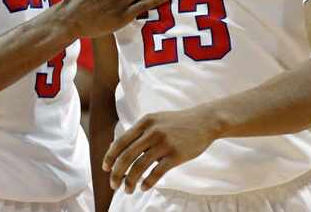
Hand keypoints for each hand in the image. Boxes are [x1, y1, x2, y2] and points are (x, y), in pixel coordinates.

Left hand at [103, 108, 220, 192]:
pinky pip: (157, 173)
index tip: (106, 168)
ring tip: (128, 190)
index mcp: (145, 122)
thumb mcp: (155, 120)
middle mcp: (152, 132)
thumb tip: (113, 146)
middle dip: (117, 174)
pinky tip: (143, 187)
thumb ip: (137, 132)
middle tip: (114, 185)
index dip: (110, 157)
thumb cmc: (177, 123)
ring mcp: (164, 143)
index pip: (120, 142)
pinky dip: (147, 182)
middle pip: (126, 156)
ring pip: (139, 167)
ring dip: (130, 182)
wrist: (204, 121)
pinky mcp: (176, 155)